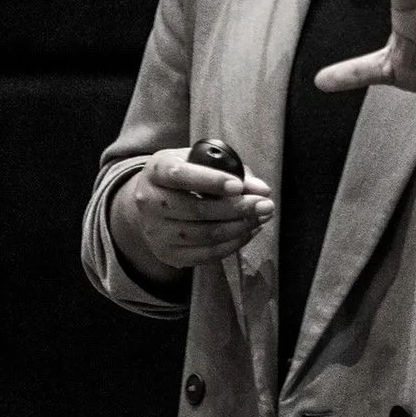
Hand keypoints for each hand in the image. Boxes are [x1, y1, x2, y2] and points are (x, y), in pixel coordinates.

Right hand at [110, 148, 274, 275]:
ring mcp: (156, 232)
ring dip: (240, 226)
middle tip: (266, 204)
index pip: (180, 175)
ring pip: (205, 234)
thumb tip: (260, 189)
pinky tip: (249, 231)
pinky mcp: (167, 254)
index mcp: (155, 171)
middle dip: (237, 208)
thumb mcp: (198, 162)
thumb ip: (228, 169)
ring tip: (262, 217)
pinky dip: (233, 244)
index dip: (211, 181)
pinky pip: (206, 254)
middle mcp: (148, 202)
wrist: (149, 206)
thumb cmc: (181, 178)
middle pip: (196, 209)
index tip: (239, 186)